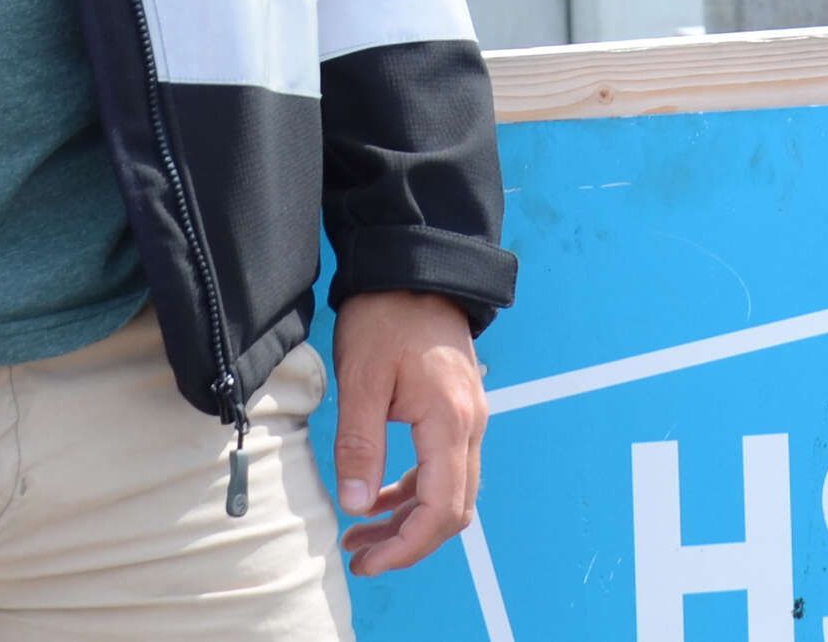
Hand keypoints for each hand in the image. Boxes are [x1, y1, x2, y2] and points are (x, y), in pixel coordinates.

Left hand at [329, 290, 484, 576]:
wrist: (412, 265)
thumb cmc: (386, 314)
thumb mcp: (361, 379)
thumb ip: (360, 445)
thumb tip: (357, 506)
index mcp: (450, 421)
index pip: (441, 509)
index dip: (407, 547)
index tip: (368, 562)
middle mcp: (470, 424)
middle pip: (452, 509)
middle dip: (406, 542)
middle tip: (359, 556)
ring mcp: (468, 417)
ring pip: (449, 491)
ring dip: (408, 519)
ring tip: (359, 534)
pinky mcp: (455, 410)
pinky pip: (443, 467)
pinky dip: (413, 491)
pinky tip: (377, 496)